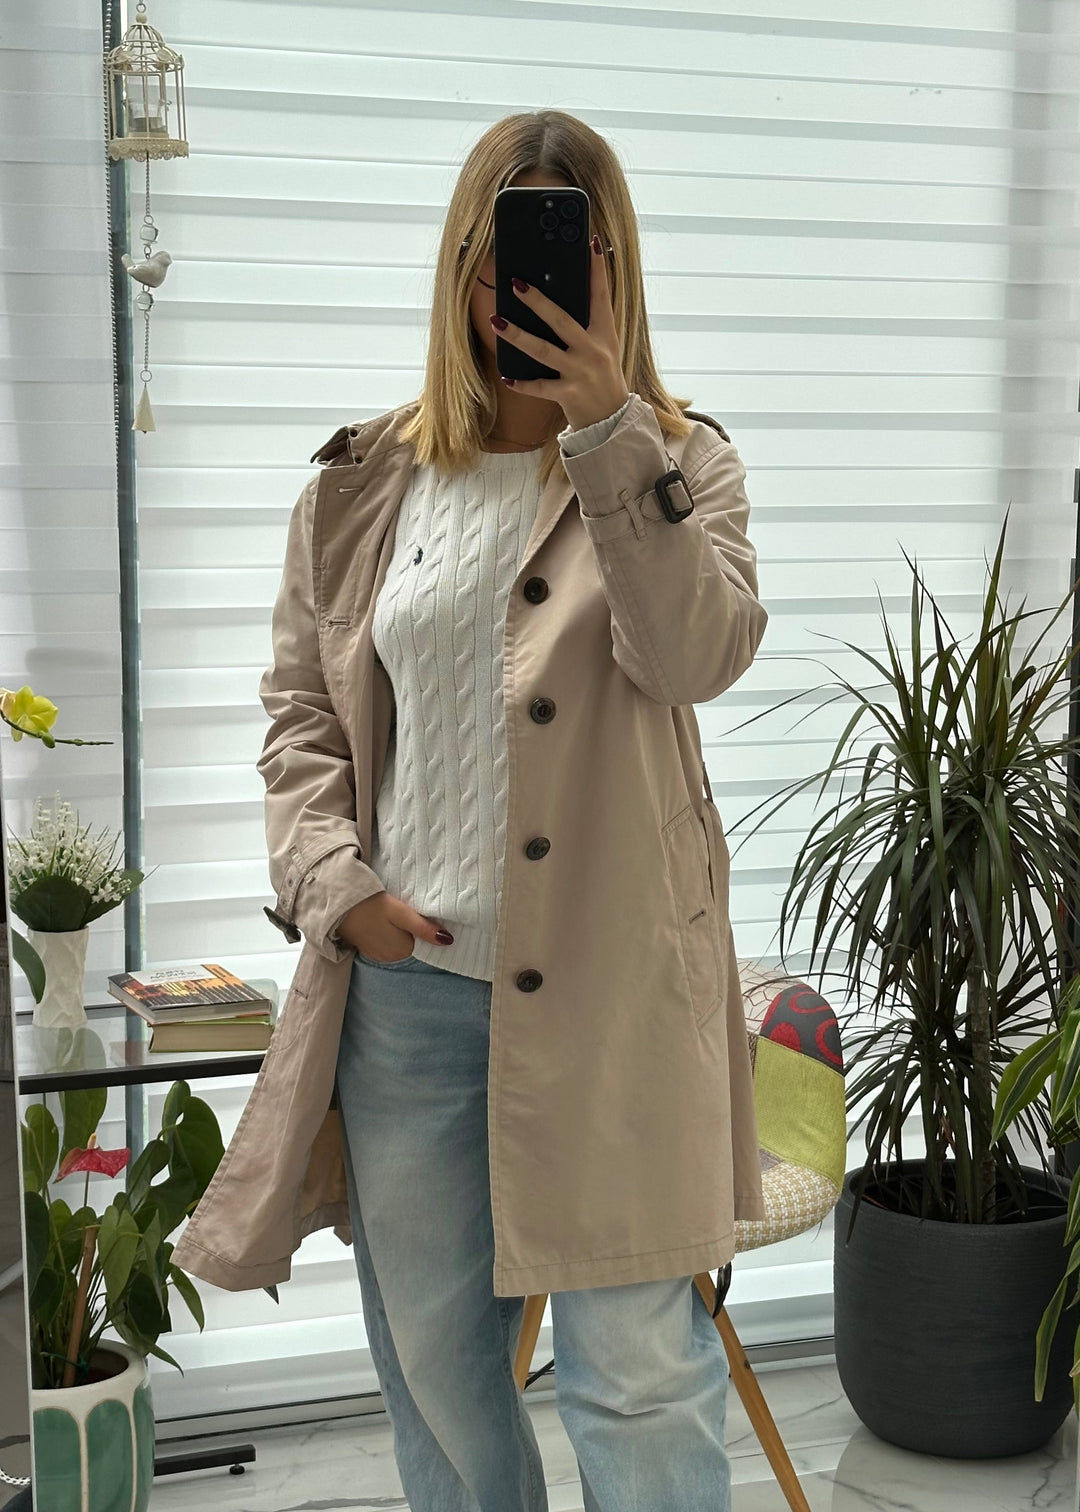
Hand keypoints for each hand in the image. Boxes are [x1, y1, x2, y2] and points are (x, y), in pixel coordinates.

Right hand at [336, 891, 452, 961]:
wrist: (340, 904)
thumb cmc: (372, 906)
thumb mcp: (402, 914)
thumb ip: (423, 928)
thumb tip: (448, 941)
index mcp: (402, 951)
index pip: (423, 943)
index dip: (425, 929)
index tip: (422, 916)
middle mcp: (391, 959)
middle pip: (410, 944)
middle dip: (411, 931)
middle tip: (406, 913)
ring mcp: (378, 956)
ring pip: (398, 943)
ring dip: (398, 932)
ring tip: (393, 917)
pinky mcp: (367, 949)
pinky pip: (385, 943)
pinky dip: (387, 934)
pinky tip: (382, 922)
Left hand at [490, 233, 630, 431]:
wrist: (612, 420)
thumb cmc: (602, 377)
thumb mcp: (603, 347)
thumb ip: (586, 324)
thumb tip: (557, 298)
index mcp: (604, 333)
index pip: (601, 295)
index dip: (596, 268)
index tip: (590, 243)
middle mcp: (593, 350)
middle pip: (562, 320)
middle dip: (538, 301)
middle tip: (516, 284)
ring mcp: (580, 372)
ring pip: (544, 350)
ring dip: (518, 335)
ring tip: (496, 320)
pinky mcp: (569, 394)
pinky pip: (540, 387)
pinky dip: (522, 383)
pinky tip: (506, 376)